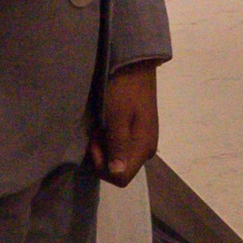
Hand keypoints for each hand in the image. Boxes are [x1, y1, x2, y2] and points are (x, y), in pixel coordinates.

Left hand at [93, 61, 159, 185]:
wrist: (135, 64)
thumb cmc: (124, 88)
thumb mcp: (118, 116)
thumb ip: (118, 145)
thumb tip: (118, 174)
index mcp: (143, 147)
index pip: (121, 178)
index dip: (102, 166)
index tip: (96, 141)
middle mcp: (146, 149)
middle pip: (119, 171)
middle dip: (102, 156)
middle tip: (96, 131)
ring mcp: (143, 141)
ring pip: (118, 159)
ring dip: (104, 147)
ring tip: (101, 125)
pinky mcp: (138, 133)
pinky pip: (121, 148)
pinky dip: (109, 140)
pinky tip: (106, 124)